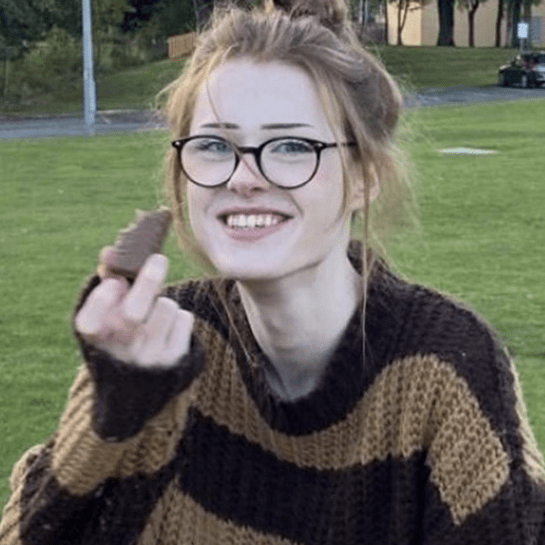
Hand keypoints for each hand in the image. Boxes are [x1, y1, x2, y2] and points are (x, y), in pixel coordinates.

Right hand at [75, 249, 193, 367]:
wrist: (139, 382)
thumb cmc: (121, 334)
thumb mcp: (106, 316)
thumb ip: (106, 283)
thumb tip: (110, 251)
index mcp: (95, 340)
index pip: (88, 323)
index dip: (101, 300)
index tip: (114, 282)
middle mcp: (120, 352)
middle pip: (133, 313)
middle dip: (147, 281)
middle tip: (158, 259)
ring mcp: (148, 358)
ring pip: (165, 308)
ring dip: (164, 301)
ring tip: (156, 312)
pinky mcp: (175, 359)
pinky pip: (184, 319)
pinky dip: (179, 316)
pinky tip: (169, 327)